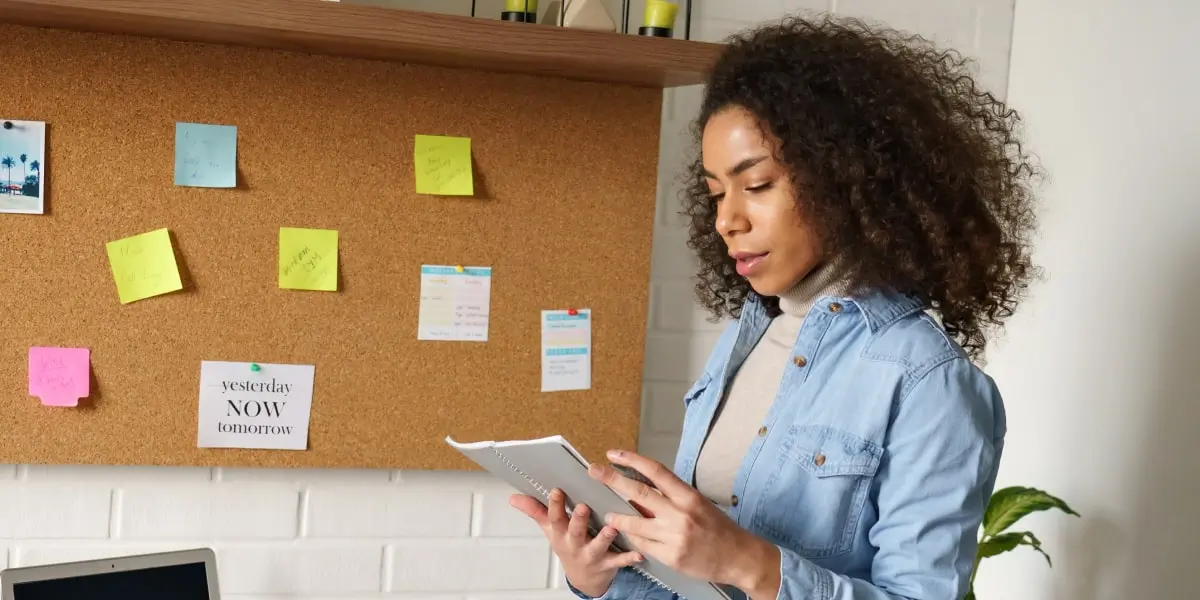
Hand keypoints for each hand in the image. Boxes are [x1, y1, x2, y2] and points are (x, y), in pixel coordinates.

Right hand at [511, 488, 643, 596]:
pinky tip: (638, 553)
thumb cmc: (569, 546)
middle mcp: (575, 545)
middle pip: (575, 532)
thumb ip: (535, 512)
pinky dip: (629, 558)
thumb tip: (514, 498)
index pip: (554, 518)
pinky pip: (619, 562)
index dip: (555, 505)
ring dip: (604, 537)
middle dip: (578, 520)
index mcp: (561, 534)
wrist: (583, 578)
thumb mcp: (550, 530)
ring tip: (611, 527)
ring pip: (598, 546)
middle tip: (583, 507)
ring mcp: (592, 556)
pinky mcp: (608, 564)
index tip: (557, 490)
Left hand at [588, 449, 780, 593]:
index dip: (632, 459)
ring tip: (609, 515)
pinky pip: (643, 544)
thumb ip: (670, 497)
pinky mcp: (670, 556)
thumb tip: (640, 489)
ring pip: (634, 523)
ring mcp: (674, 536)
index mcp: (688, 495)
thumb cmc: (718, 528)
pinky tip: (629, 535)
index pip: (655, 471)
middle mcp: (680, 513)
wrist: (738, 557)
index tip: (613, 454)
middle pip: (639, 492)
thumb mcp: (697, 504)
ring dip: (617, 518)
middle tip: (595, 471)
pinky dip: (634, 538)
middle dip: (612, 480)